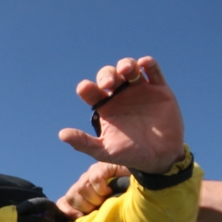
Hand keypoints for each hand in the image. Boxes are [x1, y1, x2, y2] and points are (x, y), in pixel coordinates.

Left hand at [56, 161, 128, 217]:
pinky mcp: (104, 166)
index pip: (64, 202)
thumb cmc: (122, 205)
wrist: (140, 189)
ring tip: (105, 199)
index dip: (67, 211)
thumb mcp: (102, 214)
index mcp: (82, 194)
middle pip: (71, 196)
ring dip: (94, 198)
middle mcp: (85, 182)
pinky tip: (109, 191)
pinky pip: (95, 179)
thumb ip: (90, 218)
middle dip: (84, 206)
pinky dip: (101, 188)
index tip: (78, 217)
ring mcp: (93, 173)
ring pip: (81, 188)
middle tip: (98, 207)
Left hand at [58, 56, 183, 173]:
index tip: (85, 88)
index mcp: (105, 106)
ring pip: (130, 69)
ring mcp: (140, 90)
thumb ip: (84, 143)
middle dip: (107, 75)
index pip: (92, 92)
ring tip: (125, 70)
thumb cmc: (129, 155)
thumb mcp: (105, 152)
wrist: (160, 158)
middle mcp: (120, 95)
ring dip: (126, 64)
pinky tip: (144, 63)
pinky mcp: (159, 90)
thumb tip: (61, 134)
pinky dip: (149, 64)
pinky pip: (153, 71)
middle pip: (109, 75)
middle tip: (108, 83)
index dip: (87, 88)